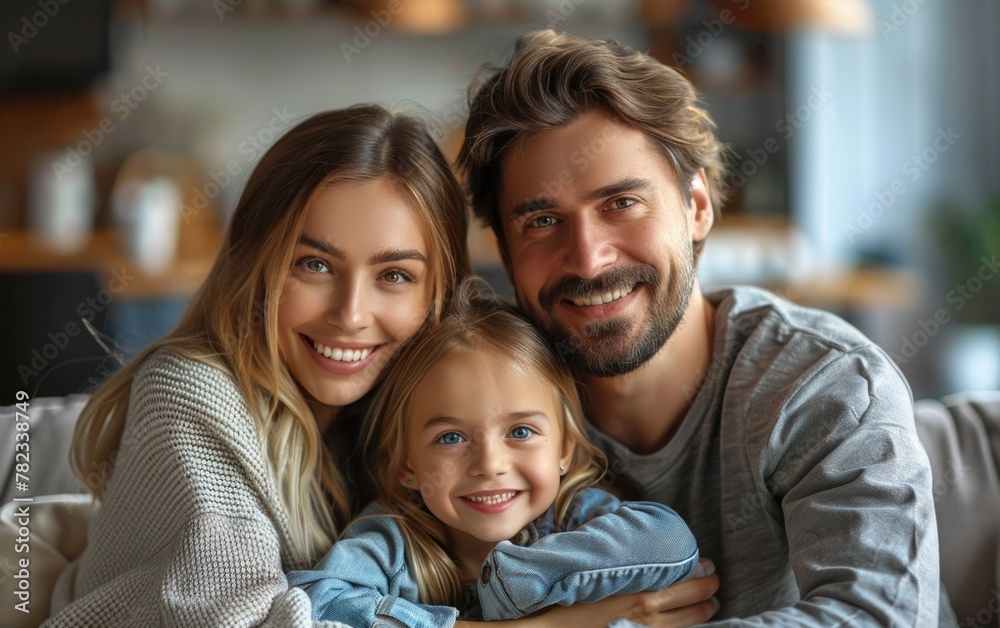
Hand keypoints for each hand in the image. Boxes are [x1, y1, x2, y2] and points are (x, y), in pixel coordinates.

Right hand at [481, 559, 719, 627]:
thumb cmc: (568, 597)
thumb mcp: (596, 573)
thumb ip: (622, 561)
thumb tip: (635, 544)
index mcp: (641, 597)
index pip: (685, 584)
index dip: (701, 574)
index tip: (707, 565)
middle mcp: (648, 619)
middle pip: (693, 607)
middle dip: (708, 594)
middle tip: (715, 583)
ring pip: (685, 626)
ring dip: (701, 614)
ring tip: (710, 605)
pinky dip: (681, 627)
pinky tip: (684, 623)